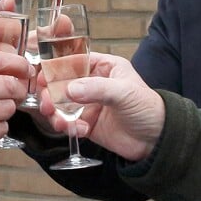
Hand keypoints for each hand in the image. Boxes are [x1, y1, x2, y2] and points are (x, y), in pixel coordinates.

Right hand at [42, 52, 164, 159]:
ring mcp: (89, 104)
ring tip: (59, 121)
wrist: (157, 141)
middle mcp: (93, 83)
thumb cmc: (148, 108)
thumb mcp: (124, 93)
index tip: (43, 76)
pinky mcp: (87, 123)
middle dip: (50, 93)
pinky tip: (80, 131)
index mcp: (104, 67)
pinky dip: (69, 127)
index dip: (56, 67)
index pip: (74, 60)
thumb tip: (69, 89)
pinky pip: (68, 123)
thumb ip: (97, 88)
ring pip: (61, 104)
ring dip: (55, 112)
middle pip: (62, 83)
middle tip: (46, 103)